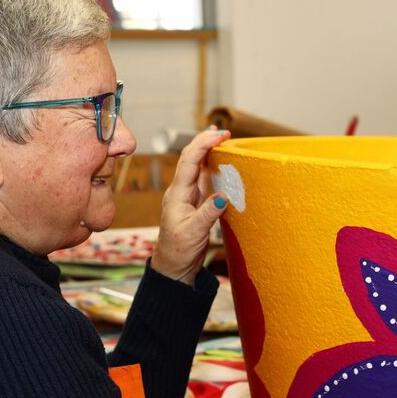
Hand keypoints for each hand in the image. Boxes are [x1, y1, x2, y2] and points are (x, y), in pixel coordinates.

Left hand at [149, 127, 230, 283]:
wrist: (173, 265)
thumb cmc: (179, 250)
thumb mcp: (194, 233)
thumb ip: (208, 214)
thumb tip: (224, 196)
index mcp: (178, 194)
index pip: (189, 162)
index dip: (203, 145)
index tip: (219, 135)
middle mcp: (181, 190)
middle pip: (190, 158)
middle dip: (205, 142)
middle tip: (223, 132)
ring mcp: (187, 195)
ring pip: (196, 166)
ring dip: (207, 150)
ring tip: (220, 138)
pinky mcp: (195, 202)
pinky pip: (202, 178)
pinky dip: (211, 165)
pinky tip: (219, 161)